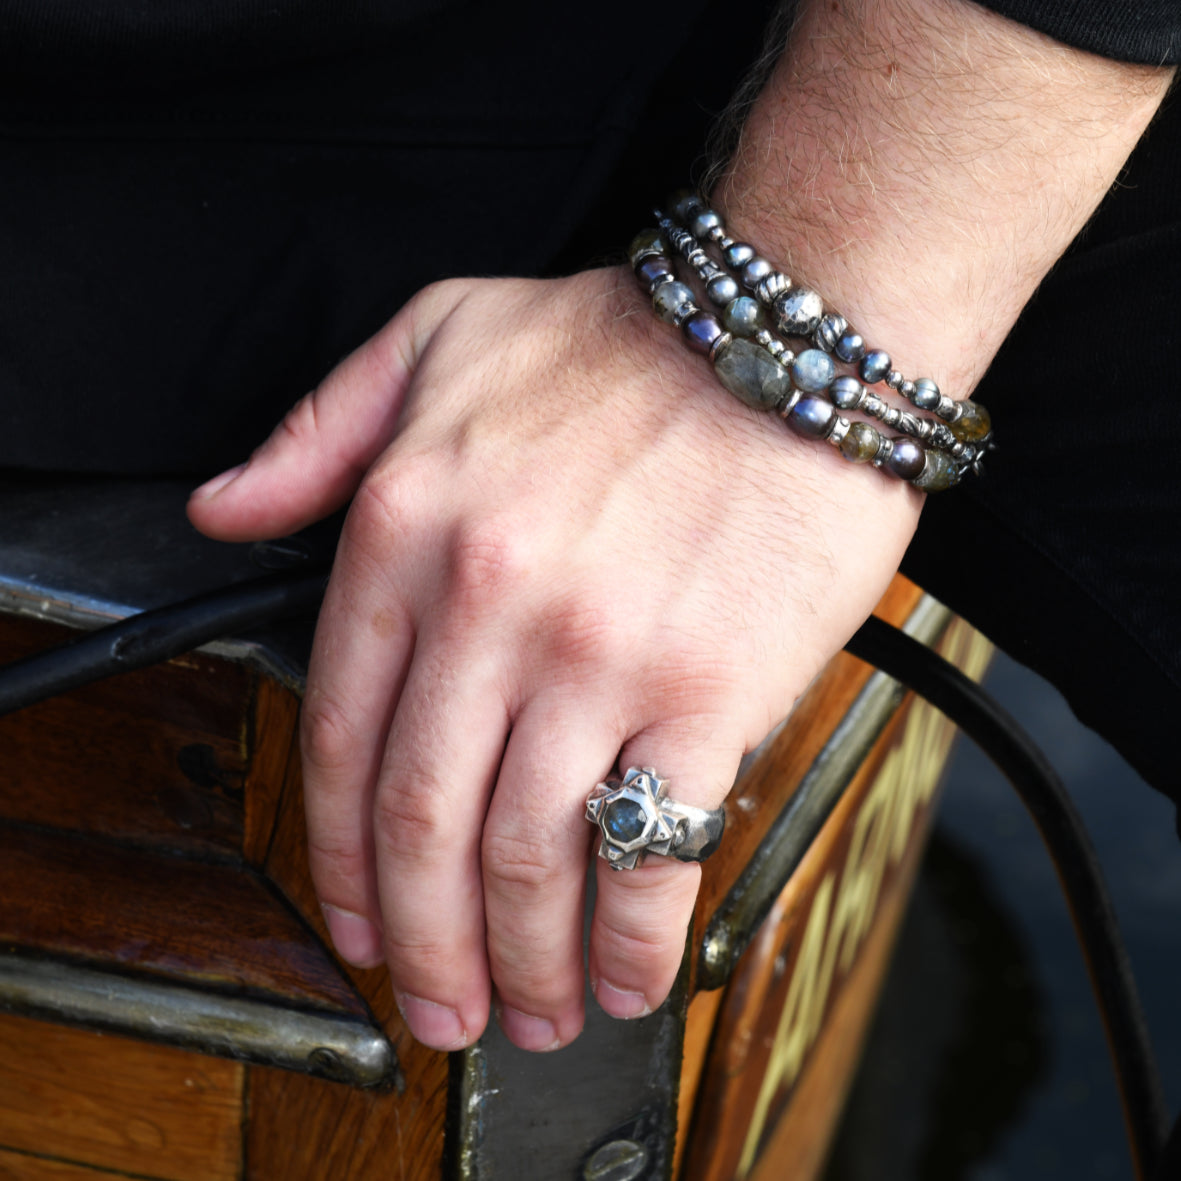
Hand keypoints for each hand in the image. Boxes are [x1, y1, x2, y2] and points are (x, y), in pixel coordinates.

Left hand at [188, 266, 921, 1050]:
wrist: (793, 332)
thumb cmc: (628, 340)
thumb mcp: (435, 338)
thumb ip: (314, 435)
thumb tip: (225, 510)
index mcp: (411, 530)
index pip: (344, 734)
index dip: (340, 856)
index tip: (357, 921)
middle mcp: (488, 603)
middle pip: (424, 821)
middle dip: (423, 943)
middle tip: (437, 1005)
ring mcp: (595, 655)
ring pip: (523, 855)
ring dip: (519, 959)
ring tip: (529, 1009)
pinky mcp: (704, 691)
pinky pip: (649, 848)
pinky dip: (628, 936)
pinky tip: (623, 974)